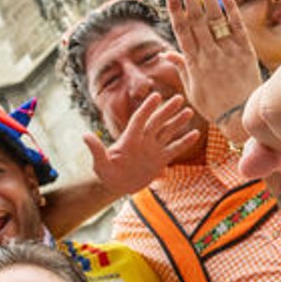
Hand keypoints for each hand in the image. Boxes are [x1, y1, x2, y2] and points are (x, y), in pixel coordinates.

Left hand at [82, 92, 198, 197]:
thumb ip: (96, 150)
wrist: (118, 186)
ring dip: (178, 122)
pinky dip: (184, 142)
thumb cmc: (107, 173)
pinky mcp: (161, 159)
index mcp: (129, 139)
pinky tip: (196, 134)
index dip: (147, 108)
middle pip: (157, 122)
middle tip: (179, 98)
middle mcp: (143, 140)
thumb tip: (85, 136)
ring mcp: (153, 148)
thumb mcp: (100, 164)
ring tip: (189, 112)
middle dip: (167, 110)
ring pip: (168, 131)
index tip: (156, 95)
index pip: (140, 119)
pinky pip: (175, 148)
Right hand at [165, 0, 263, 138]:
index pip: (181, 28)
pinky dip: (231, 8)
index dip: (175, 7)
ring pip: (215, 18)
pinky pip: (237, 26)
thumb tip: (165, 53)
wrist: (243, 118)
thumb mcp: (192, 90)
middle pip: (196, 18)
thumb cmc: (215, 107)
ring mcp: (227, 51)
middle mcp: (208, 53)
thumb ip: (181, 68)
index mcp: (193, 62)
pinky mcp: (245, 52)